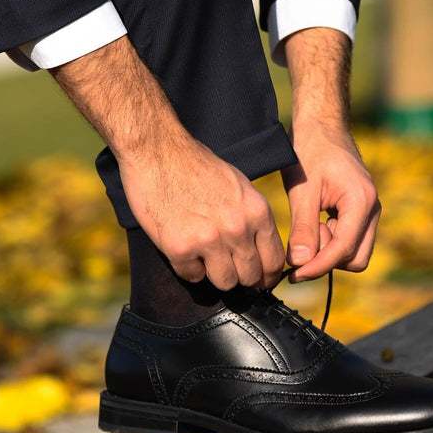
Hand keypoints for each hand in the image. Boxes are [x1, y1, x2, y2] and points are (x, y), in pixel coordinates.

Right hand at [118, 131, 284, 290]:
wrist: (158, 150)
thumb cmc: (198, 167)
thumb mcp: (240, 187)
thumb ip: (253, 219)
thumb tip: (261, 252)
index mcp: (257, 212)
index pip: (273, 261)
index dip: (266, 274)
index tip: (259, 278)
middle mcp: (237, 229)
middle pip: (250, 277)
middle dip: (239, 273)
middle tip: (225, 263)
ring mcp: (209, 240)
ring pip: (224, 282)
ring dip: (214, 273)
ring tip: (203, 253)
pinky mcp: (180, 247)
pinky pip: (192, 276)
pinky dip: (187, 266)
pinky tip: (182, 245)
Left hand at [281, 116, 380, 281]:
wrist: (321, 125)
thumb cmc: (310, 150)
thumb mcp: (302, 191)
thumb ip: (303, 229)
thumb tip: (301, 263)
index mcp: (361, 202)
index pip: (343, 250)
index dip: (317, 267)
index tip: (294, 274)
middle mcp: (372, 209)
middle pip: (355, 259)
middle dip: (327, 259)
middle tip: (304, 240)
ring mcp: (370, 211)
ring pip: (354, 252)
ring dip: (329, 249)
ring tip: (310, 225)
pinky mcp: (361, 211)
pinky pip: (350, 239)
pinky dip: (331, 239)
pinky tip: (315, 221)